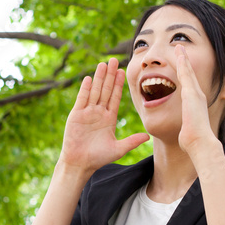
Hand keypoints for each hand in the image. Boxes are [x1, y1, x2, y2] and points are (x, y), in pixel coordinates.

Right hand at [60, 57, 150, 174]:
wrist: (80, 164)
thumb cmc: (98, 158)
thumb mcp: (118, 149)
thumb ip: (132, 141)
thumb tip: (148, 136)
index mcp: (109, 118)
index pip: (115, 97)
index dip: (118, 84)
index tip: (123, 72)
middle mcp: (98, 113)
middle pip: (105, 90)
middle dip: (110, 75)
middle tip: (114, 60)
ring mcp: (87, 113)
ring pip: (95, 91)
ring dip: (99, 78)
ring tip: (103, 64)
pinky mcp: (76, 115)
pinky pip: (82, 99)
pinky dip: (86, 89)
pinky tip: (89, 78)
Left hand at [174, 45, 220, 158]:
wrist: (200, 142)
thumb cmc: (193, 140)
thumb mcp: (188, 130)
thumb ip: (187, 127)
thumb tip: (184, 134)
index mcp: (194, 103)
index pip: (188, 85)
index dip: (184, 74)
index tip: (180, 65)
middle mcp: (197, 96)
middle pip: (190, 75)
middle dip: (185, 62)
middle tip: (180, 49)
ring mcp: (195, 93)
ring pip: (188, 71)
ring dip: (183, 58)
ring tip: (178, 46)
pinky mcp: (191, 93)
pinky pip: (186, 74)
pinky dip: (183, 63)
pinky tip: (179, 53)